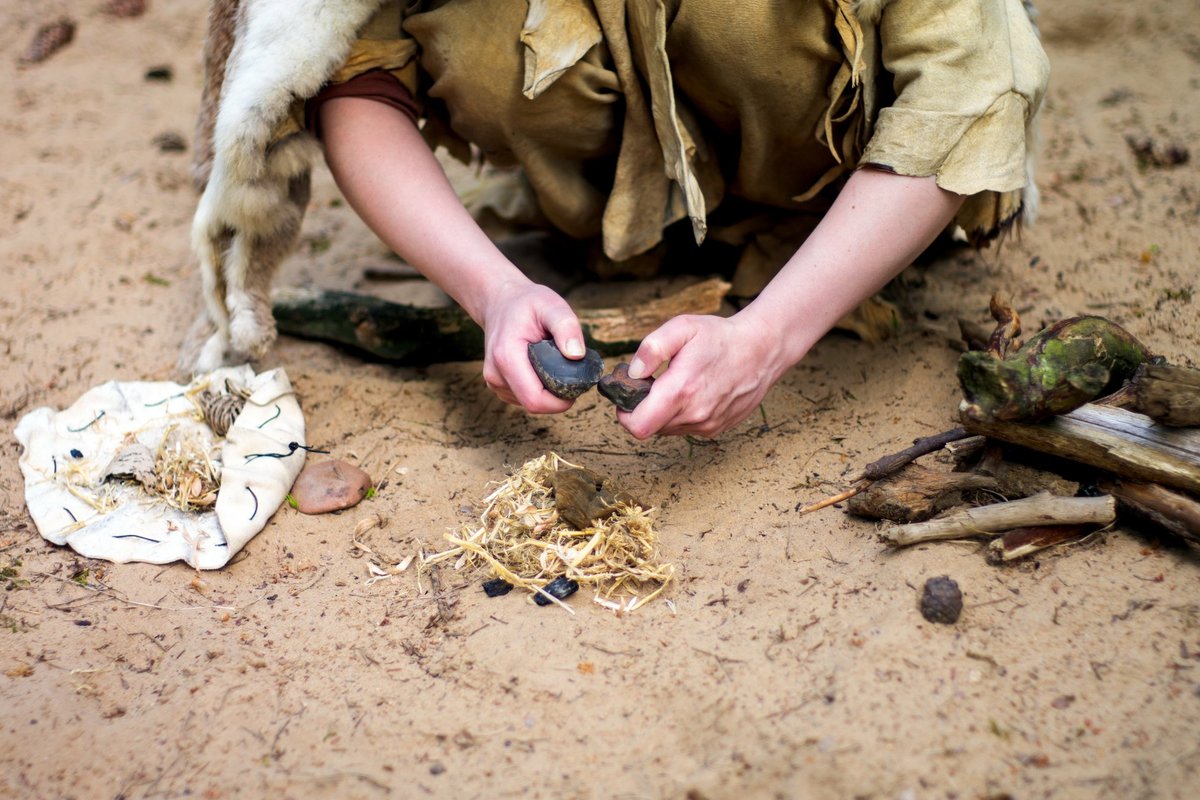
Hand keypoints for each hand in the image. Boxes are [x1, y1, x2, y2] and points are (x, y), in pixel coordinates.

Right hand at [478, 279, 586, 412]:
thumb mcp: (551, 306)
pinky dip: (539, 388)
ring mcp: (494, 382)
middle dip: (557, 397)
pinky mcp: (498, 385)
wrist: (500, 302)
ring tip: (553, 364)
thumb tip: (577, 355)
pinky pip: (524, 398)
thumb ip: (566, 327)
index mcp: (506, 357)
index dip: (559, 402)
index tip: (577, 387)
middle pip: (533, 404)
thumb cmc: (526, 303)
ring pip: (529, 403)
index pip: (534, 399)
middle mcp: (495, 374)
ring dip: (548, 391)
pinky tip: (542, 368)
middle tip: (570, 372)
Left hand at [617, 313, 790, 438]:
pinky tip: (694, 392)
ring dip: (663, 412)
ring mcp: (707, 425)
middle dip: (643, 409)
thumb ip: (652, 347)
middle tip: (652, 383)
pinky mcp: (716, 428)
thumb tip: (632, 371)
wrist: (762, 350)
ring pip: (668, 429)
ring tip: (676, 384)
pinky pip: (687, 428)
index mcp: (681, 390)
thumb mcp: (682, 328)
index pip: (638, 426)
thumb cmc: (721, 337)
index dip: (624, 415)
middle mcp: (695, 414)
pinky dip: (682, 414)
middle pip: (650, 428)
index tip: (627, 397)